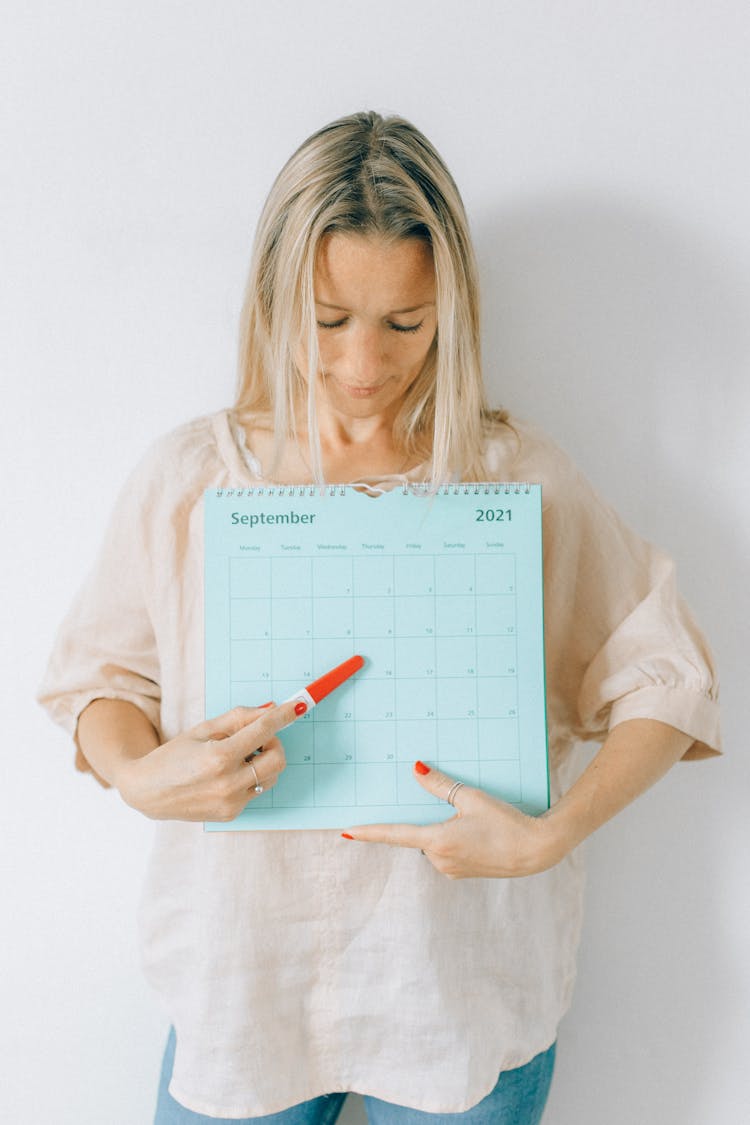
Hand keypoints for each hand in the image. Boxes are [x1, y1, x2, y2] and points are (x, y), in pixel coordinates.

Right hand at [115, 701, 299, 821]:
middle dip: (275, 743)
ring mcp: (231, 802)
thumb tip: (270, 709)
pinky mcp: (231, 814)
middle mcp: (228, 782)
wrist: (148, 792)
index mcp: (219, 756)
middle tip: (258, 737)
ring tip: (238, 756)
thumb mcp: (203, 729)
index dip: (284, 716)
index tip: (299, 706)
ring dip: (263, 761)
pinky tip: (227, 775)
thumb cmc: (174, 755)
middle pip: (278, 759)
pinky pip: (255, 790)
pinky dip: (250, 778)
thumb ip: (239, 718)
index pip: (263, 730)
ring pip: (270, 777)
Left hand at [344, 761, 564, 878]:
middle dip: (429, 820)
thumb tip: (414, 769)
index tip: (346, 832)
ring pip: (433, 843)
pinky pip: (447, 853)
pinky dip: (454, 840)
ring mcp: (451, 870)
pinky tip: (478, 833)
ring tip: (475, 822)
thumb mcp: (471, 798)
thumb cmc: (506, 822)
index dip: (369, 832)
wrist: (536, 851)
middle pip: (418, 835)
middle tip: (458, 812)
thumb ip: (439, 785)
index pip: (394, 836)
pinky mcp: (462, 874)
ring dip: (444, 830)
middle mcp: (440, 860)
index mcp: (437, 842)